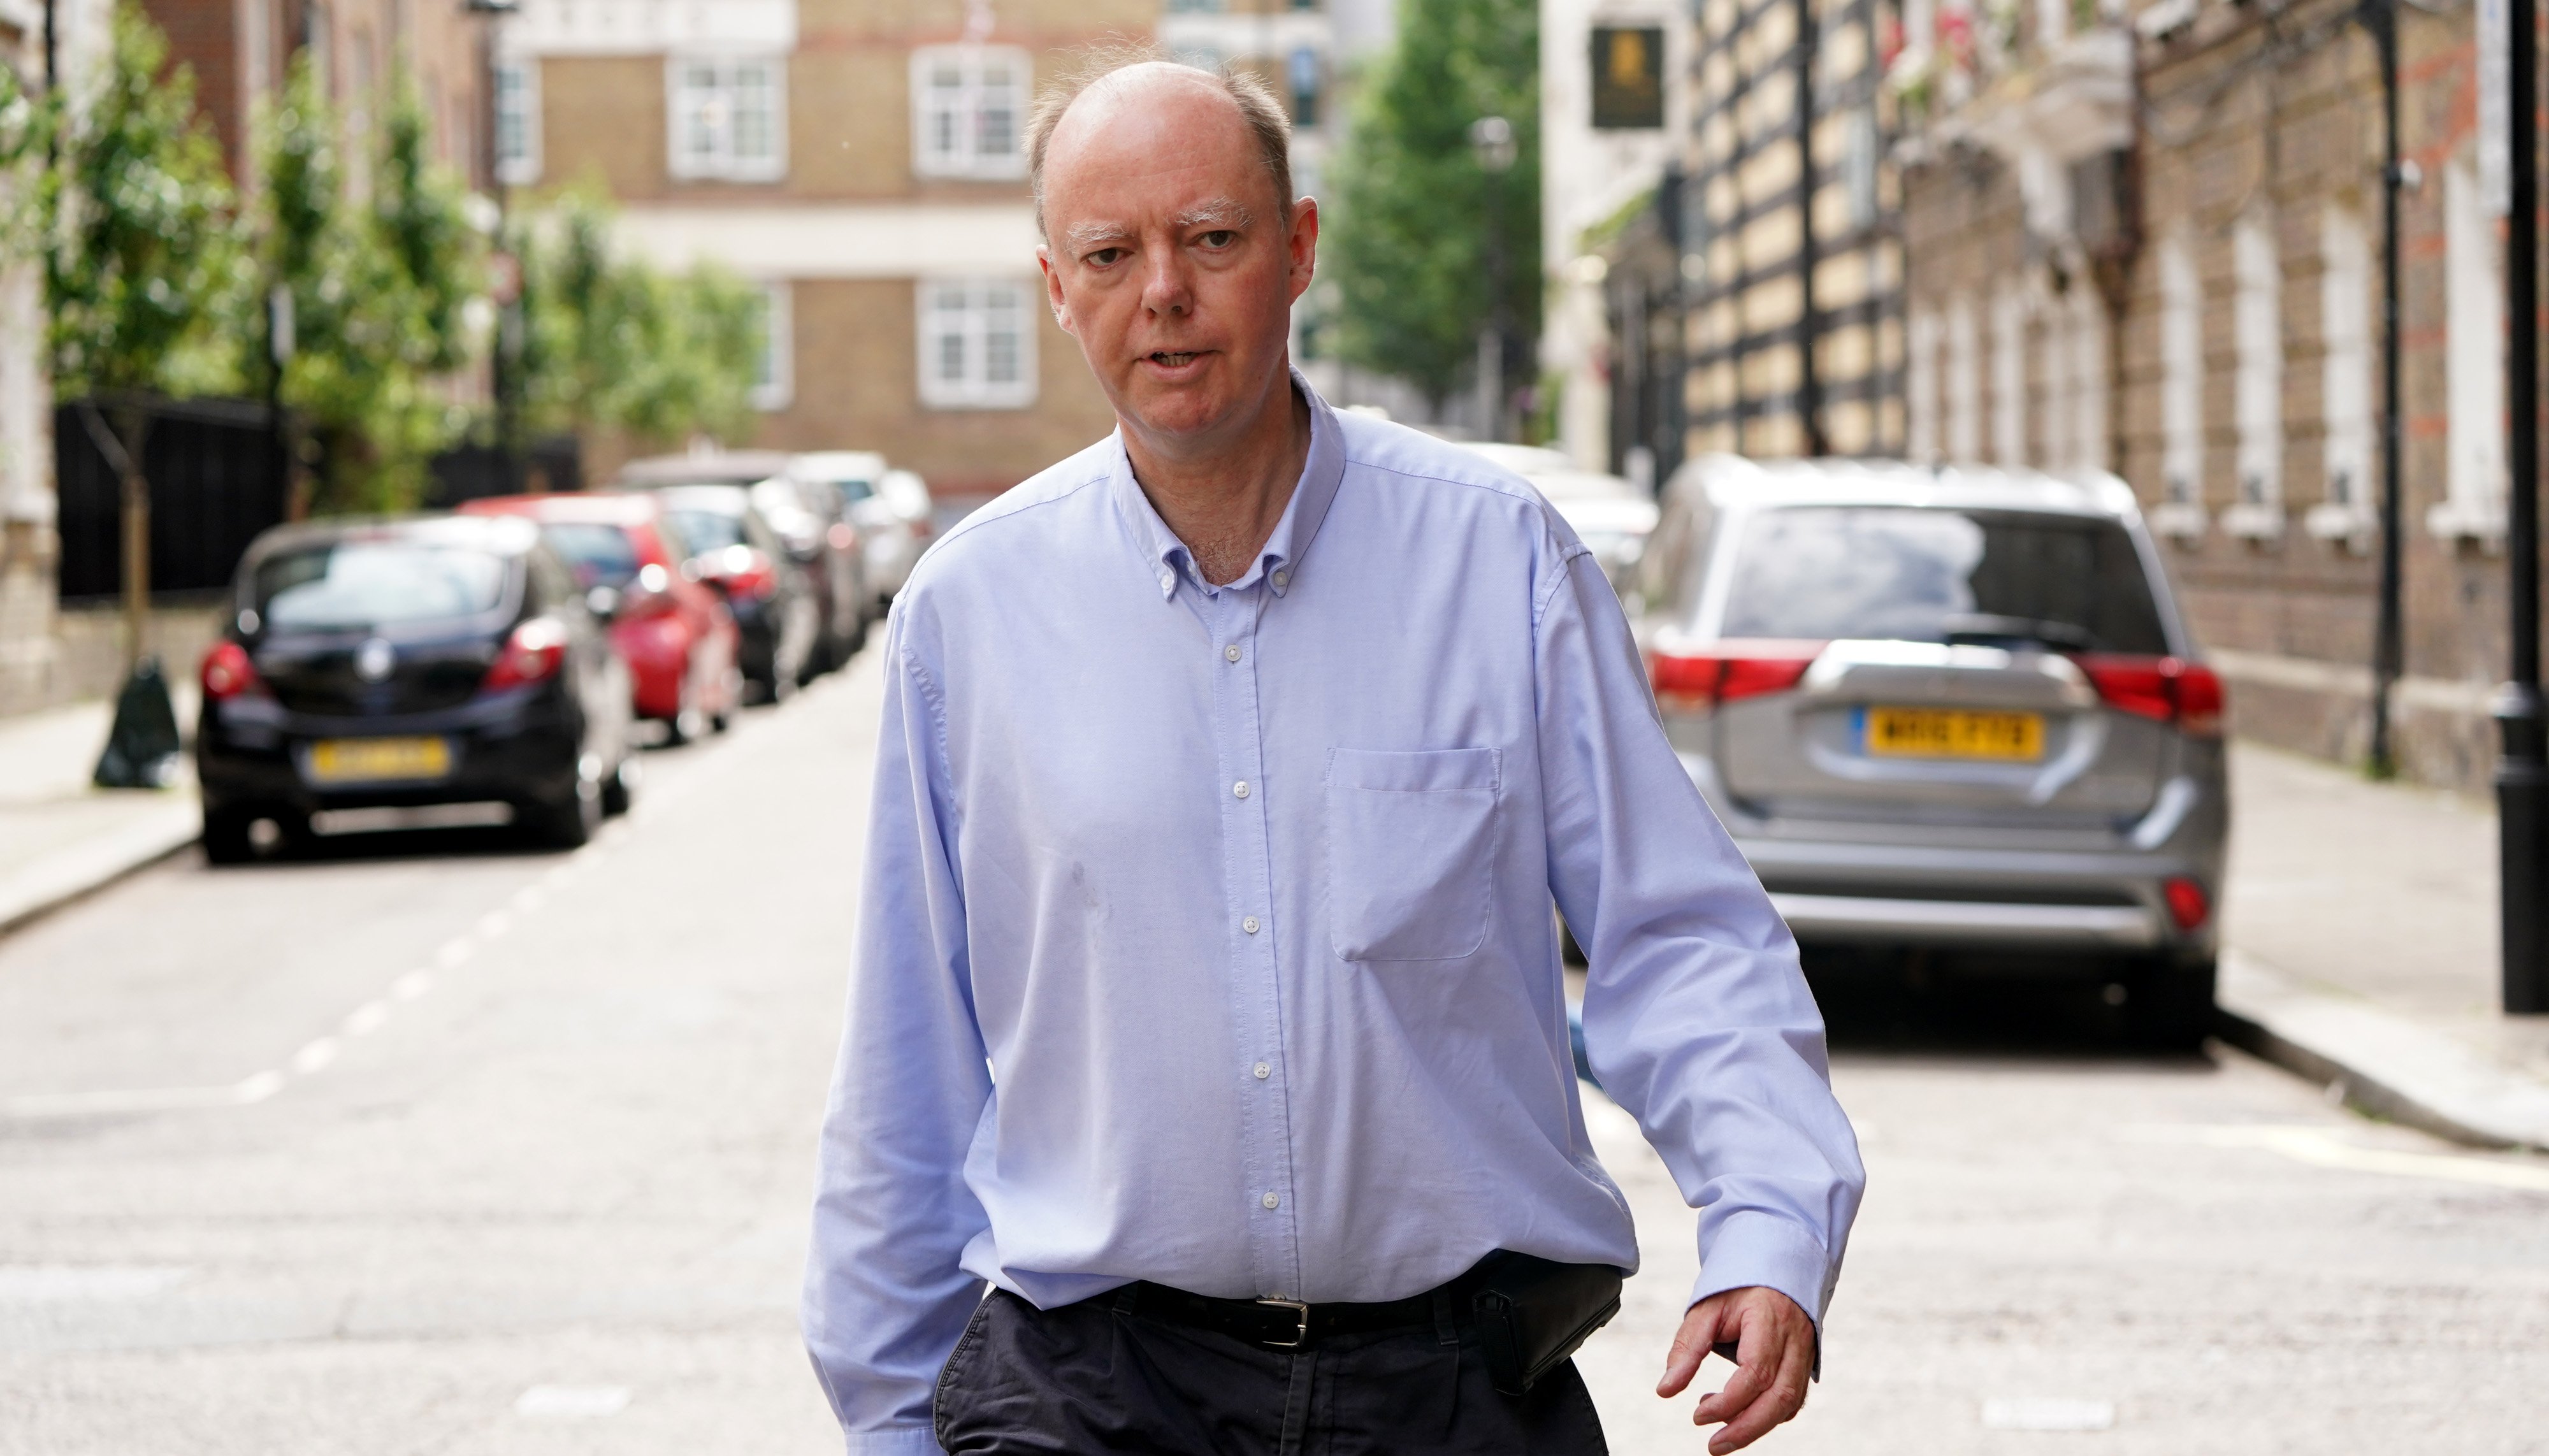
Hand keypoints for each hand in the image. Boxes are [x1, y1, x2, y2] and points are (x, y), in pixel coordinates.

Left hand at [1655, 1285, 1814, 1453]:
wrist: (1773, 1268)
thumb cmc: (1737, 1288)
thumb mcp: (1705, 1309)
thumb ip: (1687, 1349)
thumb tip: (1665, 1391)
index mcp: (1769, 1320)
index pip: (1755, 1372)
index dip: (1728, 1401)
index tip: (1697, 1415)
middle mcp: (1795, 1340)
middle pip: (1780, 1396)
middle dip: (1746, 1429)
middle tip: (1714, 1445)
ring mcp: (1805, 1353)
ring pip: (1790, 1403)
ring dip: (1756, 1427)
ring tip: (1720, 1433)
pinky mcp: (1805, 1364)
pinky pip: (1793, 1399)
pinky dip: (1768, 1416)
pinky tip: (1740, 1414)